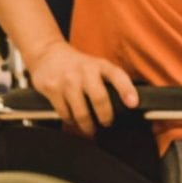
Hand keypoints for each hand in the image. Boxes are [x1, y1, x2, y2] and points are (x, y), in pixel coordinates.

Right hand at [24, 40, 138, 136]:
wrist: (48, 54)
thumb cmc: (78, 65)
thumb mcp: (97, 66)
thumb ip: (110, 81)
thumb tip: (127, 105)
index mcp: (100, 65)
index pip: (117, 76)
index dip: (127, 90)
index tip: (133, 104)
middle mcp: (84, 71)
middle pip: (99, 98)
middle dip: (106, 116)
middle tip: (107, 123)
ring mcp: (67, 80)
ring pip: (81, 112)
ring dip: (88, 125)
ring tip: (91, 128)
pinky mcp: (52, 89)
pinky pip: (65, 113)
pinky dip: (71, 121)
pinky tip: (73, 119)